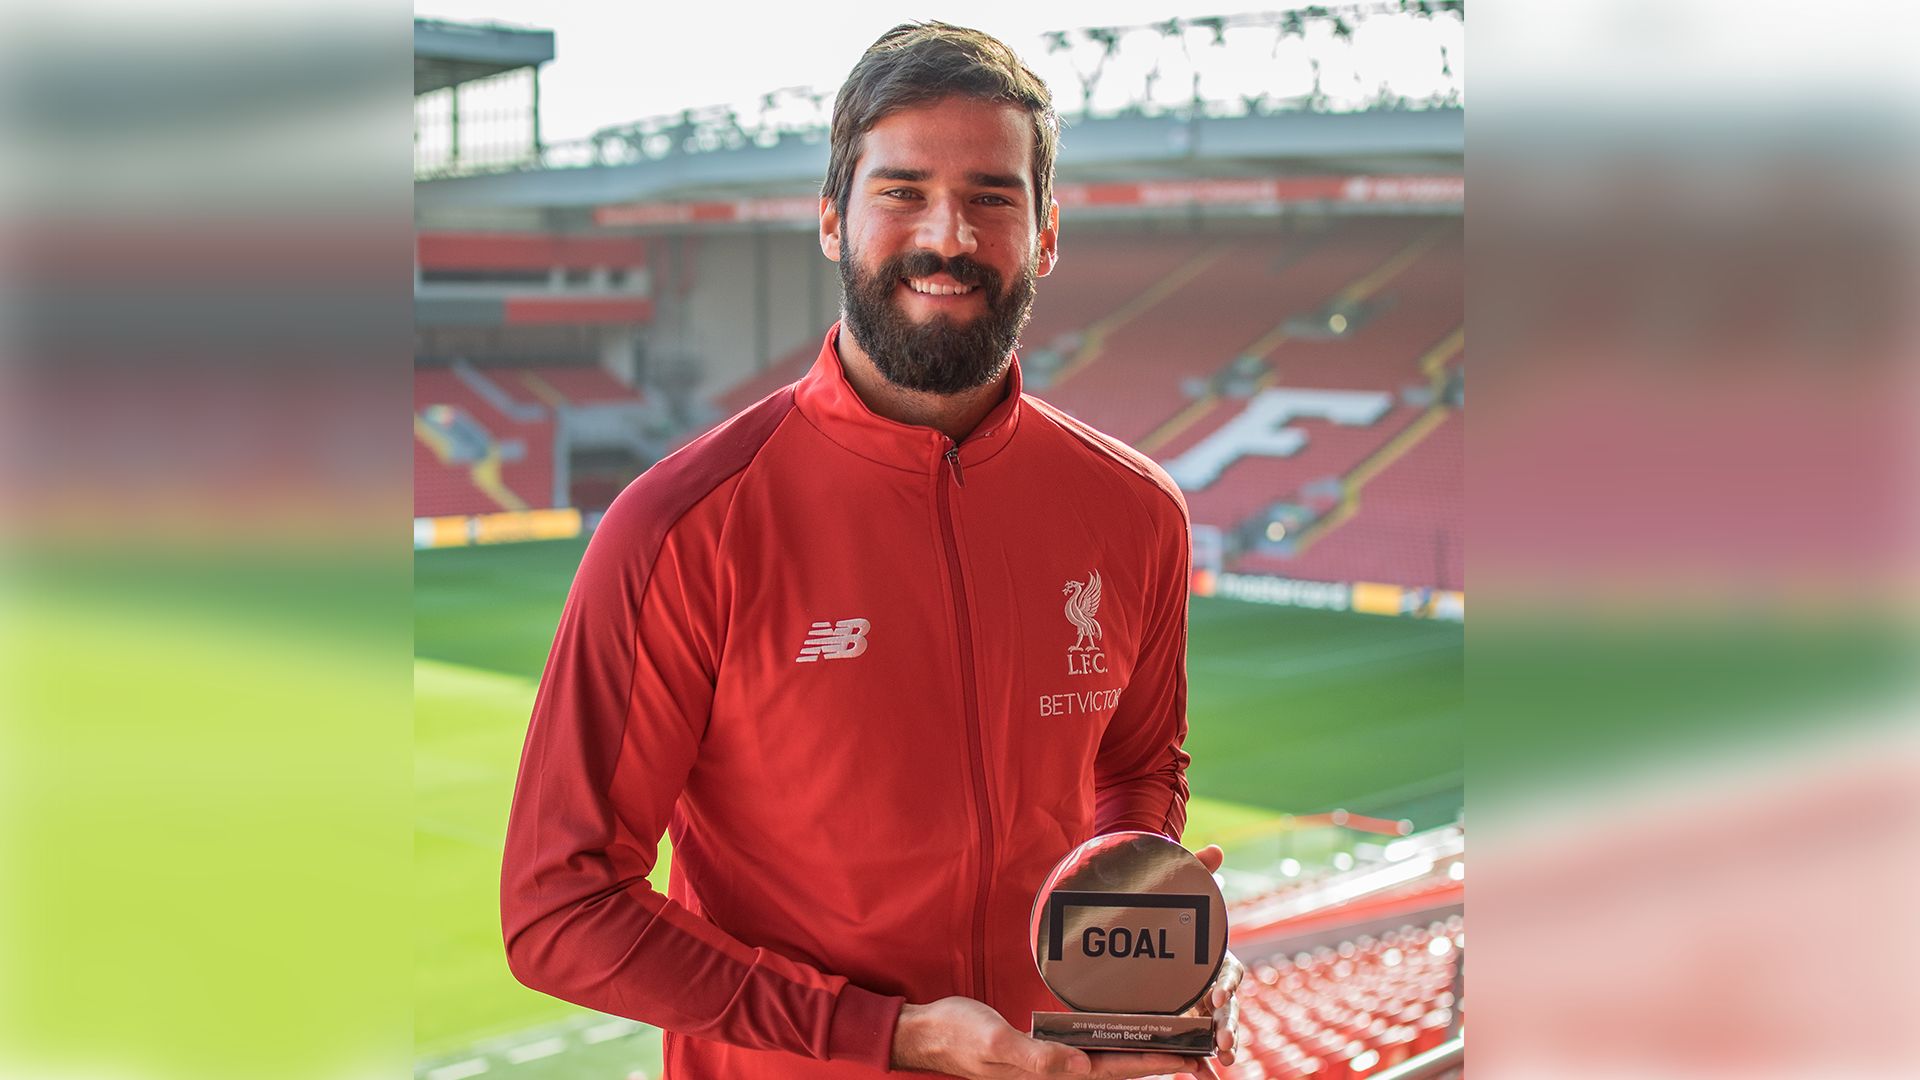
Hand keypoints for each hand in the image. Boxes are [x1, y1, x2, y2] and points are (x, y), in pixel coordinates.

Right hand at [892, 996, 1197, 1078]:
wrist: (929, 1033)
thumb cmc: (959, 1037)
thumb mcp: (994, 1044)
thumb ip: (1035, 1058)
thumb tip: (1078, 1066)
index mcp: (1054, 1073)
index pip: (1116, 1069)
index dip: (1155, 1063)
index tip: (1192, 1059)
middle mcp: (1062, 1069)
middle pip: (1123, 1066)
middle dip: (1163, 1059)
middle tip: (1205, 1052)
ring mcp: (1055, 1059)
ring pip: (1111, 1056)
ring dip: (1145, 1050)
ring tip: (1181, 1040)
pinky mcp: (1046, 1045)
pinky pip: (1091, 1043)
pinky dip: (1117, 1038)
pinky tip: (1131, 1028)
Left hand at [1182, 845, 1245, 1078]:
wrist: (1146, 925)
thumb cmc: (1169, 909)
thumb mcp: (1178, 886)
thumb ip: (1197, 869)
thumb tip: (1217, 848)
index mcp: (1216, 958)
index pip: (1230, 972)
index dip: (1228, 983)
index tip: (1220, 994)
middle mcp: (1211, 985)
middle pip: (1227, 1009)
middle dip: (1229, 1026)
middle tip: (1226, 1044)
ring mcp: (1198, 1005)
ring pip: (1215, 1030)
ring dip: (1219, 1047)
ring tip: (1221, 1064)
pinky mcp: (1181, 1020)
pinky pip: (1192, 1045)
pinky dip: (1199, 1063)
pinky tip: (1201, 1078)